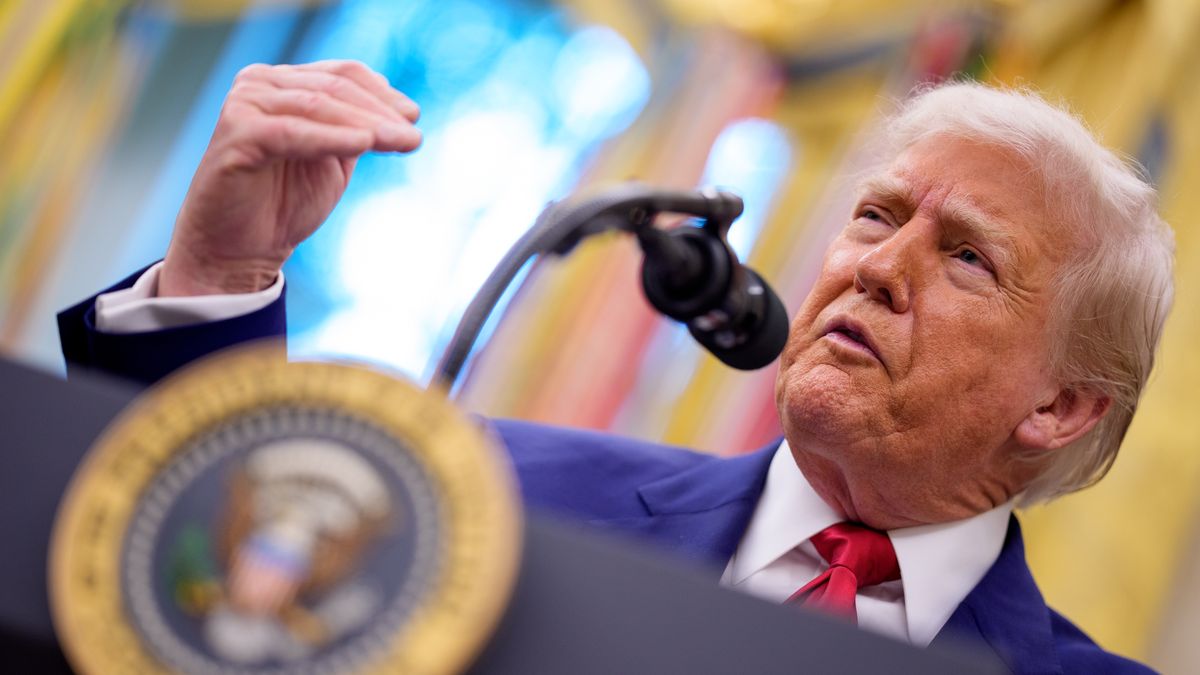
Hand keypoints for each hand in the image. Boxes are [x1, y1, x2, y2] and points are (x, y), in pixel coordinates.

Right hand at [159, 60, 420, 296]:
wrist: (239, 251)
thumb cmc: (285, 205)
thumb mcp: (333, 161)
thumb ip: (358, 131)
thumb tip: (405, 112)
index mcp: (284, 84)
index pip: (342, 75)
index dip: (382, 94)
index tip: (414, 117)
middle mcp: (261, 84)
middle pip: (334, 88)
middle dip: (381, 113)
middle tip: (415, 136)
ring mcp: (244, 104)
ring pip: (318, 106)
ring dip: (367, 124)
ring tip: (403, 141)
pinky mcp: (237, 133)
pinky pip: (293, 132)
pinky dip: (331, 137)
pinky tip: (365, 144)